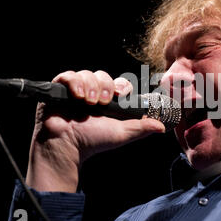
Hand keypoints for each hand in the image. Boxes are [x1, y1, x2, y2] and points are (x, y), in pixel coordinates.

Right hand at [26, 70, 165, 191]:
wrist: (67, 147)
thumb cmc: (92, 141)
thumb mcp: (121, 133)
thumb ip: (140, 127)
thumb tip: (162, 127)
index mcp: (107, 101)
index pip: (118, 83)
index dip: (121, 86)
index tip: (120, 95)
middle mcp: (92, 93)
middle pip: (102, 75)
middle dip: (105, 86)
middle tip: (104, 102)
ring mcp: (75, 91)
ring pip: (86, 74)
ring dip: (90, 86)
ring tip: (89, 103)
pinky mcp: (58, 90)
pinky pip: (68, 76)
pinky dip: (74, 83)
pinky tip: (78, 96)